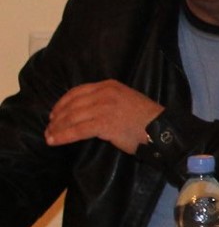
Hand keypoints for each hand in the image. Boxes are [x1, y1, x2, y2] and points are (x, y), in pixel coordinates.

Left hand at [45, 81, 160, 153]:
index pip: (77, 92)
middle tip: (49, 128)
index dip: (61, 103)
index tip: (54, 113)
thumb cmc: (145, 117)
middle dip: (56, 118)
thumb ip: (105, 99)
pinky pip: (77, 130)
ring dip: (57, 128)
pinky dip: (63, 136)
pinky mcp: (104, 123)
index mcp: (109, 85)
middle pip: (71, 105)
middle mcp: (104, 93)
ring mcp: (104, 108)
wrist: (161, 128)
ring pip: (72, 118)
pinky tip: (56, 141)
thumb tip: (83, 110)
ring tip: (49, 137)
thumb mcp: (124, 98)